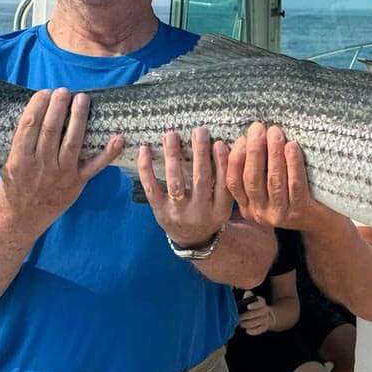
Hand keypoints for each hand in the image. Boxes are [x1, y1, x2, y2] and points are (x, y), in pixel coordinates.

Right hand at [0, 88, 123, 228]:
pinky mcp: (77, 181)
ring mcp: (61, 174)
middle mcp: (41, 165)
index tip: (44, 93)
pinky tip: (118, 138)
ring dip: (79, 118)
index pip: (29, 125)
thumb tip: (36, 113)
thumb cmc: (16, 186)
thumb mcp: (9, 164)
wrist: (23, 218)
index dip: (38, 106)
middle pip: (51, 130)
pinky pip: (95, 166)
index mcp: (20, 159)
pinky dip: (109, 152)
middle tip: (64, 91)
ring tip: (82, 99)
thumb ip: (22, 143)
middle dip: (58, 106)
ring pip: (73, 141)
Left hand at [138, 127, 233, 247]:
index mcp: (220, 210)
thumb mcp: (224, 204)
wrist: (192, 240)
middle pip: (201, 180)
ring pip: (176, 182)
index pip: (224, 184)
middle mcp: (200, 213)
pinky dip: (146, 168)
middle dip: (200, 153)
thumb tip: (223, 146)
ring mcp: (177, 212)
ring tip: (171, 135)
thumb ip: (225, 181)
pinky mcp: (159, 210)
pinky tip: (145, 150)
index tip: (219, 142)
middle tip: (199, 131)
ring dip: (173, 157)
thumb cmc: (209, 213)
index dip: (222, 163)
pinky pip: (151, 187)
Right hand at [226, 123, 343, 231]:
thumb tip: (239, 139)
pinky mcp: (301, 212)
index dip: (235, 159)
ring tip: (275, 132)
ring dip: (273, 153)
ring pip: (274, 180)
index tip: (241, 138)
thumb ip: (256, 169)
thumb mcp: (268, 186)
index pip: (233, 182)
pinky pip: (295, 184)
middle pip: (252, 178)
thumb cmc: (293, 195)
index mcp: (248, 206)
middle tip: (258, 128)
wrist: (323, 221)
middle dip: (254, 150)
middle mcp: (260, 213)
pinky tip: (292, 146)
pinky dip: (293, 163)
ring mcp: (280, 215)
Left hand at [239, 296, 274, 335]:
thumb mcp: (252, 300)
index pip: (260, 303)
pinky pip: (259, 330)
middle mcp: (265, 311)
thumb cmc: (254, 307)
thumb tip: (247, 293)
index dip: (255, 305)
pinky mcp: (264, 327)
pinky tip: (247, 330)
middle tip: (238, 317)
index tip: (248, 306)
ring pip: (257, 322)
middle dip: (246, 316)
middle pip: (257, 314)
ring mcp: (265, 319)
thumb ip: (249, 296)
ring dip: (247, 324)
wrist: (266, 315)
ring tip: (240, 323)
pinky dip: (252, 331)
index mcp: (262, 302)